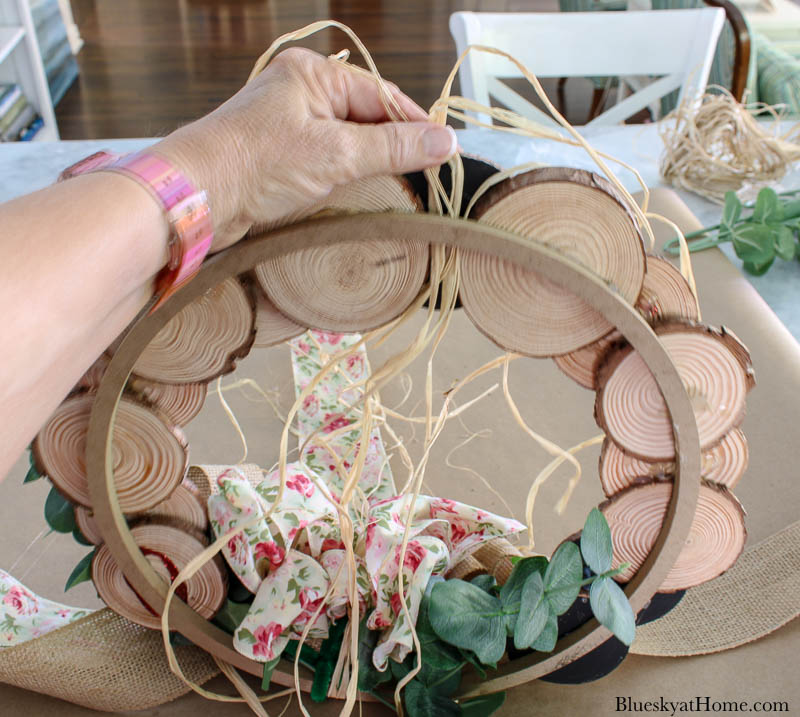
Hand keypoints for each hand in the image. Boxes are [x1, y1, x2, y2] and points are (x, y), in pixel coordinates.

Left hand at [154, 48, 456, 251]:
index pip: (382, 95)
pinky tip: (363, 191)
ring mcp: (289, 123)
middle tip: (428, 175)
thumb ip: (392, 148)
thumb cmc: (256, 163)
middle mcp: (301, 92)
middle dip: (395, 145)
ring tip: (402, 185)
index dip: (416, 124)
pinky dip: (349, 174)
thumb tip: (443, 142)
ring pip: (349, 140)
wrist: (198, 196)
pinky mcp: (280, 154)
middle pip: (367, 116)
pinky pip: (328, 158)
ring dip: (373, 163)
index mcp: (313, 74)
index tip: (445, 153)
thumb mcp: (335, 154)